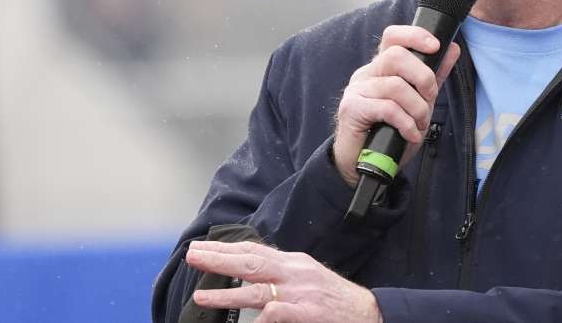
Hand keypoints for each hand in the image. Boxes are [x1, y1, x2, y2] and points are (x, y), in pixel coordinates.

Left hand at [186, 240, 382, 322]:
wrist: (369, 312)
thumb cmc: (336, 298)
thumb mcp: (308, 277)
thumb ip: (282, 273)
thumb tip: (253, 270)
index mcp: (294, 262)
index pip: (255, 250)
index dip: (227, 248)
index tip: (203, 247)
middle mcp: (295, 272)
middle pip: (251, 261)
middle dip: (219, 259)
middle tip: (193, 255)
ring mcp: (301, 293)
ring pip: (258, 289)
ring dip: (227, 292)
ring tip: (202, 295)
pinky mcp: (309, 313)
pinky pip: (278, 314)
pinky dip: (264, 316)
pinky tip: (246, 320)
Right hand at [332, 25, 460, 186]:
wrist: (364, 164)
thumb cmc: (389, 132)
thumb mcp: (418, 102)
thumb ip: (434, 76)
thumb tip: (452, 48)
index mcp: (381, 67)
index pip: (393, 36)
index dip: (415, 36)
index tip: (435, 46)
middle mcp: (367, 73)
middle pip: (397, 56)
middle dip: (423, 78)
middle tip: (429, 99)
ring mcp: (357, 89)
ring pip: (395, 85)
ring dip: (417, 108)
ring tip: (419, 124)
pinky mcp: (352, 108)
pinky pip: (387, 108)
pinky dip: (406, 123)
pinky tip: (410, 133)